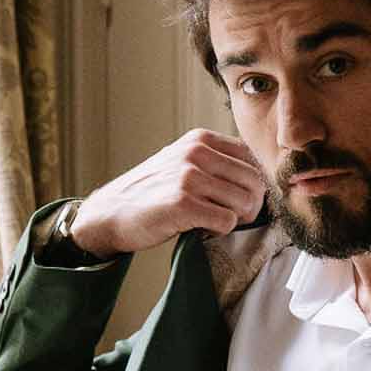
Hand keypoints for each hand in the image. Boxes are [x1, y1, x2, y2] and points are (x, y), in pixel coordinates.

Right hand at [69, 130, 267, 256]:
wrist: (110, 213)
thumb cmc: (152, 193)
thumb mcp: (182, 162)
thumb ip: (216, 162)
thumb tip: (260, 179)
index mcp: (200, 139)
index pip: (252, 159)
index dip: (253, 184)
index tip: (240, 199)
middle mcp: (196, 152)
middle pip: (255, 182)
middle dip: (251, 205)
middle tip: (234, 217)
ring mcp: (189, 176)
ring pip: (245, 202)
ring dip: (237, 219)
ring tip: (215, 222)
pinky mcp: (183, 203)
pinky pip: (227, 221)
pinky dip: (220, 231)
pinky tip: (202, 228)